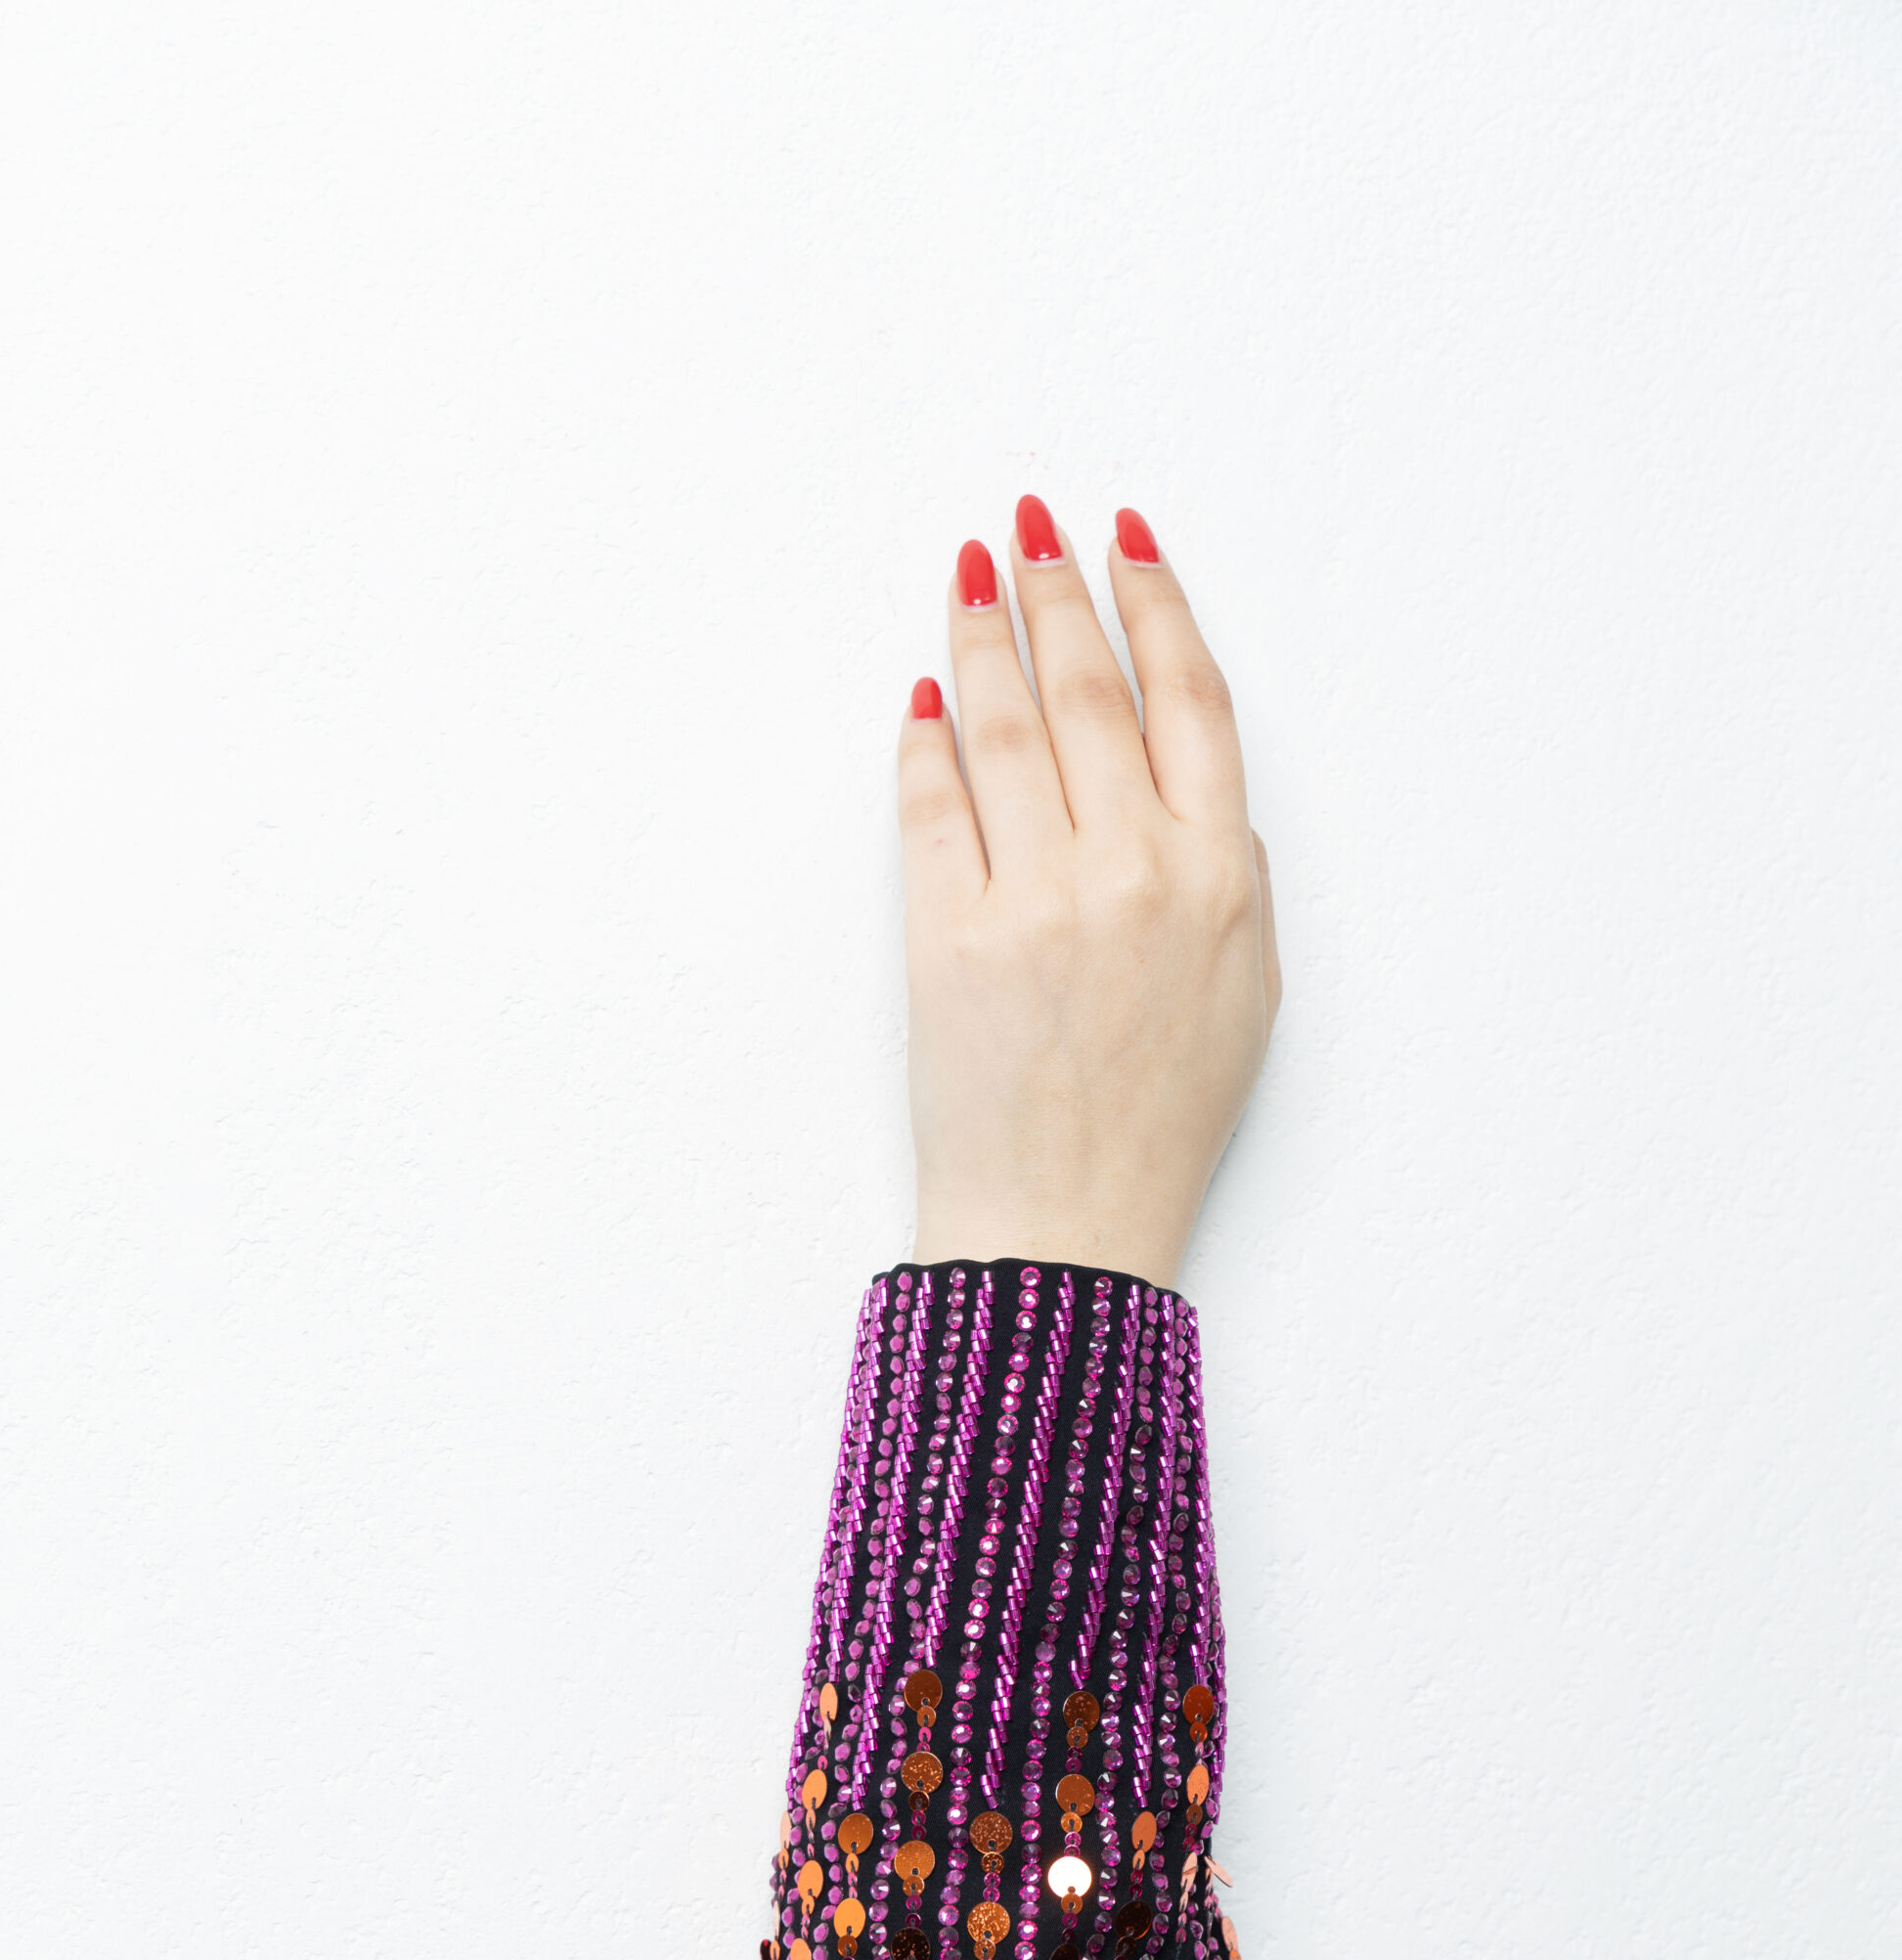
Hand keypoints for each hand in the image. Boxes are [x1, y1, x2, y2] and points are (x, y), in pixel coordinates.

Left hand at [898, 500, 1280, 1289]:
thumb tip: (1182, 777)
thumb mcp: (1247, 990)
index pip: (1191, 698)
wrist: (1070, 1226)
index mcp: (1220, 875)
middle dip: (1058, 591)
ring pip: (1006, 726)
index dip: (1156, 602)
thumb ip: (1226, 872)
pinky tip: (920, 696)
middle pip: (1092, 690)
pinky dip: (923, 740)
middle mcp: (1136, 870)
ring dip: (984, 637)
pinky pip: (931, 806)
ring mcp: (1039, 899)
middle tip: (1029, 525)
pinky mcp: (950, 937)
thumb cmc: (1162, 1117)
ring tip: (971, 576)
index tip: (1124, 537)